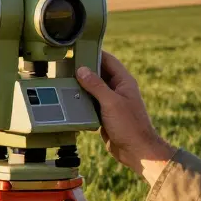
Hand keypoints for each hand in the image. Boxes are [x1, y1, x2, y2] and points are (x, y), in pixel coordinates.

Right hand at [77, 52, 176, 184]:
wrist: (136, 151)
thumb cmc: (129, 125)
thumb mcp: (111, 102)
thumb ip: (96, 85)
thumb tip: (81, 70)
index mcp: (124, 82)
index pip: (108, 61)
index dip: (94, 53)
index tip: (79, 49)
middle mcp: (117, 90)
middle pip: (98, 75)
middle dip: (84, 71)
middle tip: (66, 66)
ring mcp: (111, 103)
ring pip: (93, 90)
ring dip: (81, 88)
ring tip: (63, 82)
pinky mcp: (104, 116)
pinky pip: (90, 105)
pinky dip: (81, 103)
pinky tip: (70, 102)